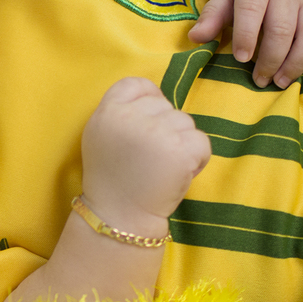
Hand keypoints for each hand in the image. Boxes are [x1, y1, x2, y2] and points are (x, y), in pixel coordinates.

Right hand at [81, 77, 210, 235]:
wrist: (118, 217)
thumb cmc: (112, 179)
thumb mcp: (100, 136)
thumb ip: (121, 112)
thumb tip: (156, 98)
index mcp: (107, 111)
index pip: (137, 84)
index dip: (149, 100)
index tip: (148, 124)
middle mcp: (130, 117)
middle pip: (166, 105)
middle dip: (166, 128)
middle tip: (151, 158)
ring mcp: (157, 131)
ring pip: (186, 123)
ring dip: (182, 144)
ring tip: (162, 168)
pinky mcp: (180, 149)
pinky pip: (202, 142)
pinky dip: (196, 159)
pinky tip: (178, 174)